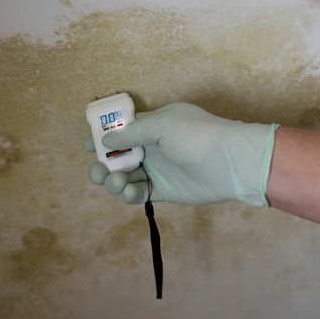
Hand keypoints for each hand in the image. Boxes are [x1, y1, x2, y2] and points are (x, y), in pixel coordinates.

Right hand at [85, 102, 277, 205]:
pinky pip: (138, 193)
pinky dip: (128, 193)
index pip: (121, 129)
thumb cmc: (198, 136)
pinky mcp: (163, 190)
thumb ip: (133, 132)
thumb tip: (107, 139)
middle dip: (103, 163)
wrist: (231, 163)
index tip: (88, 145)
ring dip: (114, 180)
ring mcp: (157, 169)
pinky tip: (129, 191)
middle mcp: (151, 147)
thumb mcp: (162, 125)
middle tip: (99, 170)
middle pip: (117, 156)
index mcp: (152, 125)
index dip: (103, 136)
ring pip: (124, 176)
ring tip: (117, 182)